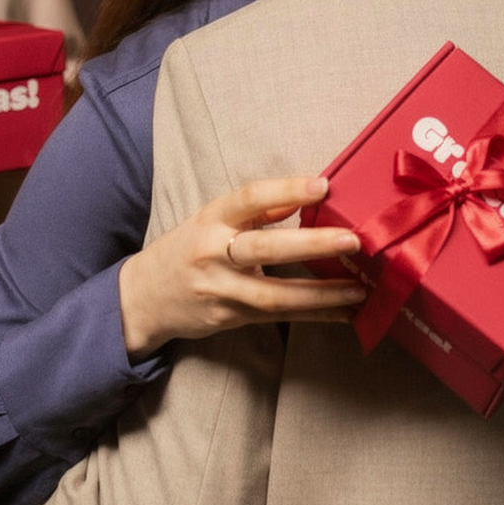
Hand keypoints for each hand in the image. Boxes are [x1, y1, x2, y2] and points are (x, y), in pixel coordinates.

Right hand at [116, 176, 367, 361]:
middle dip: (312, 245)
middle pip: (265, 248)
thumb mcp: (211, 219)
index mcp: (211, 219)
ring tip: (359, 288)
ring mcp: (221, 290)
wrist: (143, 298)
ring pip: (275, 295)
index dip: (286, 190)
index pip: (249, 198)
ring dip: (322, 293)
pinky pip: (278, 318)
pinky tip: (345, 313)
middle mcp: (214, 254)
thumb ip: (255, 210)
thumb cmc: (187, 249)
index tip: (324, 185)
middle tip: (353, 240)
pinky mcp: (230, 319)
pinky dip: (314, 315)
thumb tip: (302, 195)